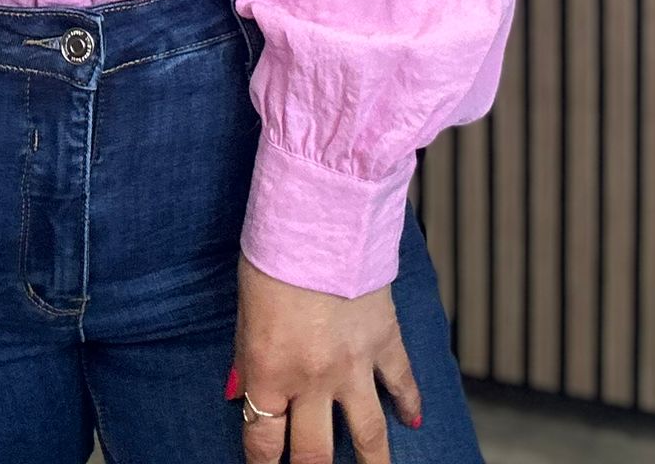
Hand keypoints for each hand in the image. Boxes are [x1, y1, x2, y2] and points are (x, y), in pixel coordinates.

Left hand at [232, 252, 422, 462]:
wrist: (321, 215)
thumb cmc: (273, 254)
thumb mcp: (245, 310)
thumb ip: (247, 357)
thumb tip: (241, 392)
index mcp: (272, 372)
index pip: (264, 441)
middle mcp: (313, 380)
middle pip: (314, 454)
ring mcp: (355, 365)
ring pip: (367, 436)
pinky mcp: (385, 340)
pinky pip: (401, 382)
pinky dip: (409, 404)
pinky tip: (414, 422)